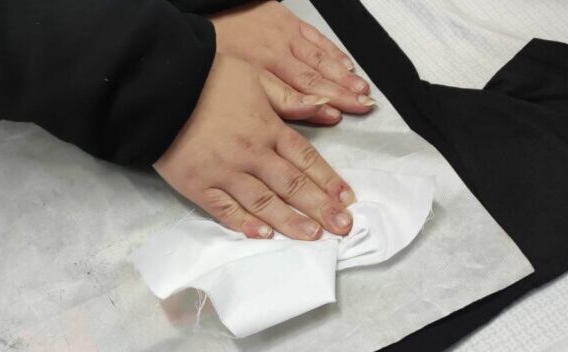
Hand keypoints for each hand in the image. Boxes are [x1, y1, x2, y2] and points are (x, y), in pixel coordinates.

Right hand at [155, 54, 355, 239]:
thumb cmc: (207, 77)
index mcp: (268, 128)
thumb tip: (326, 106)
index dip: (328, 181)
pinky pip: (225, 210)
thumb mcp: (256, 77)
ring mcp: (224, 173)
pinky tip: (264, 236)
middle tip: (343, 227)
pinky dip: (245, 224)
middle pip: (292, 186)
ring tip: (314, 237)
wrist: (160, 87)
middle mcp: (251, 154)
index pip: (306, 159)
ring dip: (291, 222)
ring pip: (264, 203)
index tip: (346, 199)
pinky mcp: (198, 185)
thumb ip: (290, 98)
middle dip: (321, 208)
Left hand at [210, 0, 374, 123]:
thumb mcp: (232, 83)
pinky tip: (347, 65)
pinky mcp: (289, 21)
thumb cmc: (215, 57)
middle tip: (363, 107)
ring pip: (320, 58)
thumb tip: (297, 115)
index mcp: (259, 70)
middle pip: (315, 77)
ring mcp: (285, 35)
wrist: (204, 18)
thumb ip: (265, 100)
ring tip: (362, 89)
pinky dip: (334, 52)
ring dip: (344, 75)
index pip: (295, 93)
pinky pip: (317, 39)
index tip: (337, 116)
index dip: (318, 106)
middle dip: (342, 93)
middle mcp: (275, 52)